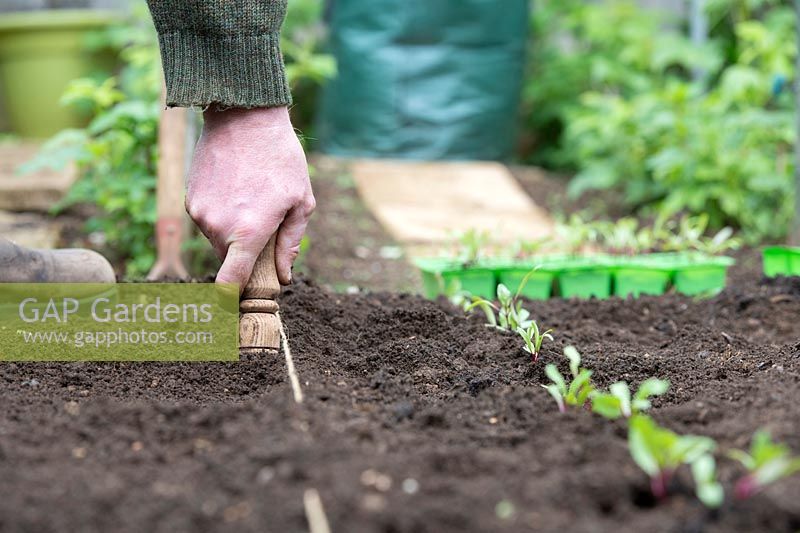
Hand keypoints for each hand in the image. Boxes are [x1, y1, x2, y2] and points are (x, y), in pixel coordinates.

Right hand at [186, 106, 314, 290]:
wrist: (244, 117)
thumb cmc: (281, 159)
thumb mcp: (301, 202)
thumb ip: (291, 243)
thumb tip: (284, 275)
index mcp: (249, 232)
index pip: (231, 280)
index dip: (231, 298)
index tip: (232, 307)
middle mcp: (219, 227)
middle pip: (229, 259)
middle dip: (245, 253)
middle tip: (265, 225)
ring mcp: (200, 213)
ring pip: (218, 239)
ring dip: (233, 230)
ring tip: (251, 196)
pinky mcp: (190, 199)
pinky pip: (207, 220)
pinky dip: (221, 214)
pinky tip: (236, 188)